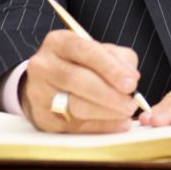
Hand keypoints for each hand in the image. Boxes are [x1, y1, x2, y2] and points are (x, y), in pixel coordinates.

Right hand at [21, 29, 140, 132]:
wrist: (47, 83)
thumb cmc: (80, 64)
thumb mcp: (98, 51)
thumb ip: (119, 59)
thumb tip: (131, 77)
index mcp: (59, 42)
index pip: (86, 52)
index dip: (111, 69)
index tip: (132, 83)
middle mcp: (44, 65)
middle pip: (78, 80)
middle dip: (110, 94)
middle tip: (131, 104)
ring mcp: (39, 93)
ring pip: (76, 106)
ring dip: (107, 113)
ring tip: (127, 113)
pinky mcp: (42, 117)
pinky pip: (75, 126)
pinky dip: (101, 126)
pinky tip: (118, 124)